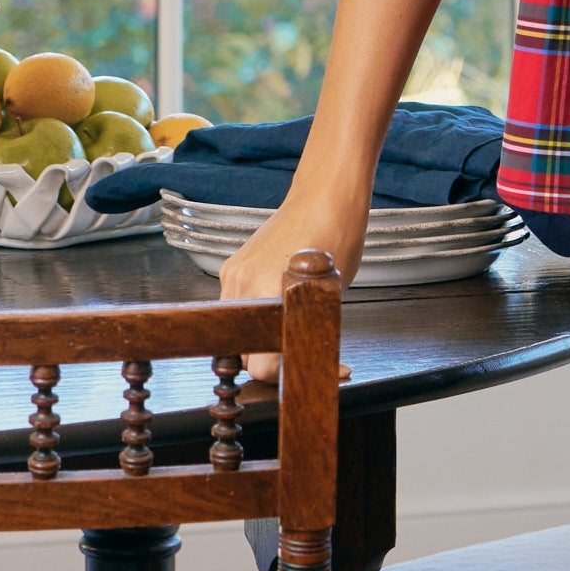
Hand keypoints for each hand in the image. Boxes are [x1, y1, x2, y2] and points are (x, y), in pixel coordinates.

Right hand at [218, 193, 366, 381]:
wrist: (323, 197)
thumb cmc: (337, 238)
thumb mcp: (330, 297)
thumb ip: (307, 329)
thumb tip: (307, 360)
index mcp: (265, 297)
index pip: (259, 365)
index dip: (286, 373)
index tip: (308, 369)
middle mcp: (240, 287)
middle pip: (244, 351)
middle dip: (272, 357)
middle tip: (304, 354)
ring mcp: (232, 275)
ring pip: (240, 328)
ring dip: (263, 335)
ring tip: (294, 326)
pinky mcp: (232, 265)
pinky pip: (239, 304)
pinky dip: (258, 311)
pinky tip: (282, 302)